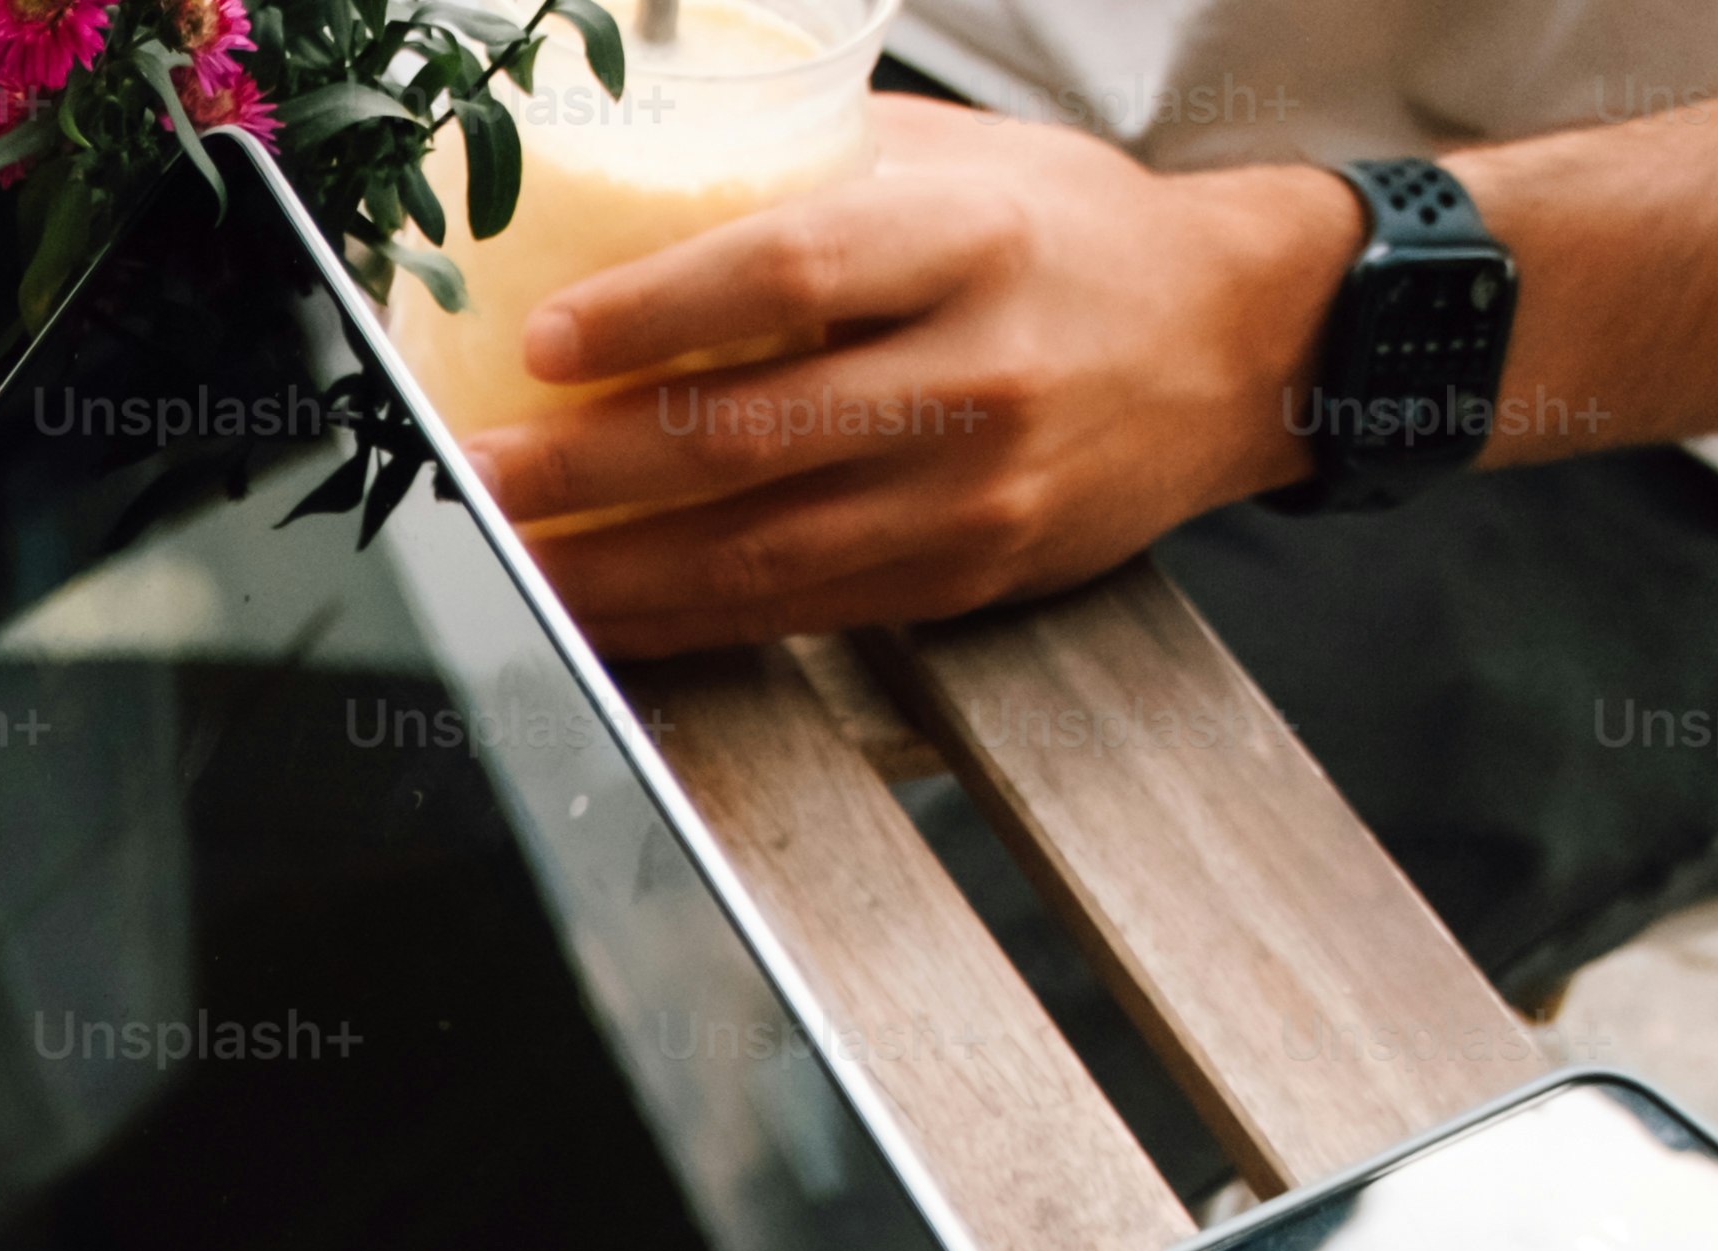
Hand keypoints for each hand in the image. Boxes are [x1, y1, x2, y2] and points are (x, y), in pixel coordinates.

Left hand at [462, 101, 1359, 656]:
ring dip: (615, 568)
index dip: (652, 314)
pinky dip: (685, 619)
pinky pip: (798, 611)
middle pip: (749, 435)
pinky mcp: (966, 575)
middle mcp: (976, 373)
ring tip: (512, 559)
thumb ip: (813, 172)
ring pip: (761, 550)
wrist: (1237, 343)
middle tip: (480, 473)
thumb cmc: (1071, 237)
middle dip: (589, 468)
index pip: (787, 277)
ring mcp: (972, 491)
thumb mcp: (963, 164)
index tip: (543, 339)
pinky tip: (605, 611)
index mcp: (966, 241)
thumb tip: (631, 176)